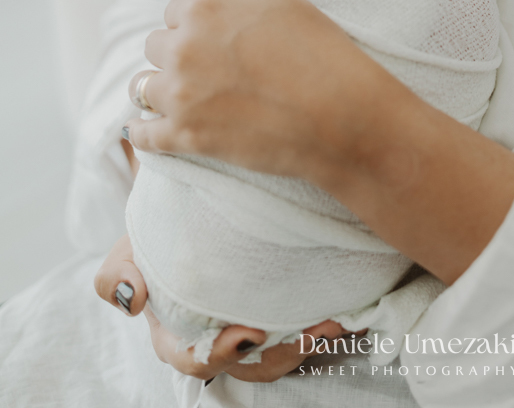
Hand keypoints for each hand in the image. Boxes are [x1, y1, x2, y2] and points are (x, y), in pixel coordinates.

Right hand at [95, 233, 348, 381]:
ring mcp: (251, 326)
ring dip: (310, 342)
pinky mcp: (280, 311)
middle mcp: (217, 336)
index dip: (222, 354)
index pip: (195, 358)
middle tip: (314, 328)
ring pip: (281, 355)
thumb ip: (119, 272)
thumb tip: (131, 300)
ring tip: (335, 318)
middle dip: (283, 353)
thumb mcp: (133, 243)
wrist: (192, 200)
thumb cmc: (161, 227)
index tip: (250, 333)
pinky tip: (342, 306)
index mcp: (178, 334)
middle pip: (251, 365)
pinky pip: (303, 331)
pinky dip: (323, 325)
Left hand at [125, 0, 513, 284]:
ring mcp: (179, 94)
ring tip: (175, 96)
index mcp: (204, 7)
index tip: (209, 39)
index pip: (174, 11)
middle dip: (175, 53)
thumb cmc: (319, 50)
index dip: (193, 24)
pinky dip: (142, 132)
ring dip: (157, 90)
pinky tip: (143, 130)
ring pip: (141, 87)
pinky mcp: (183, 137)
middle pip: (155, 46)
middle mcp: (183, 46)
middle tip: (201, 67)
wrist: (339, 114)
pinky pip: (142, 134)